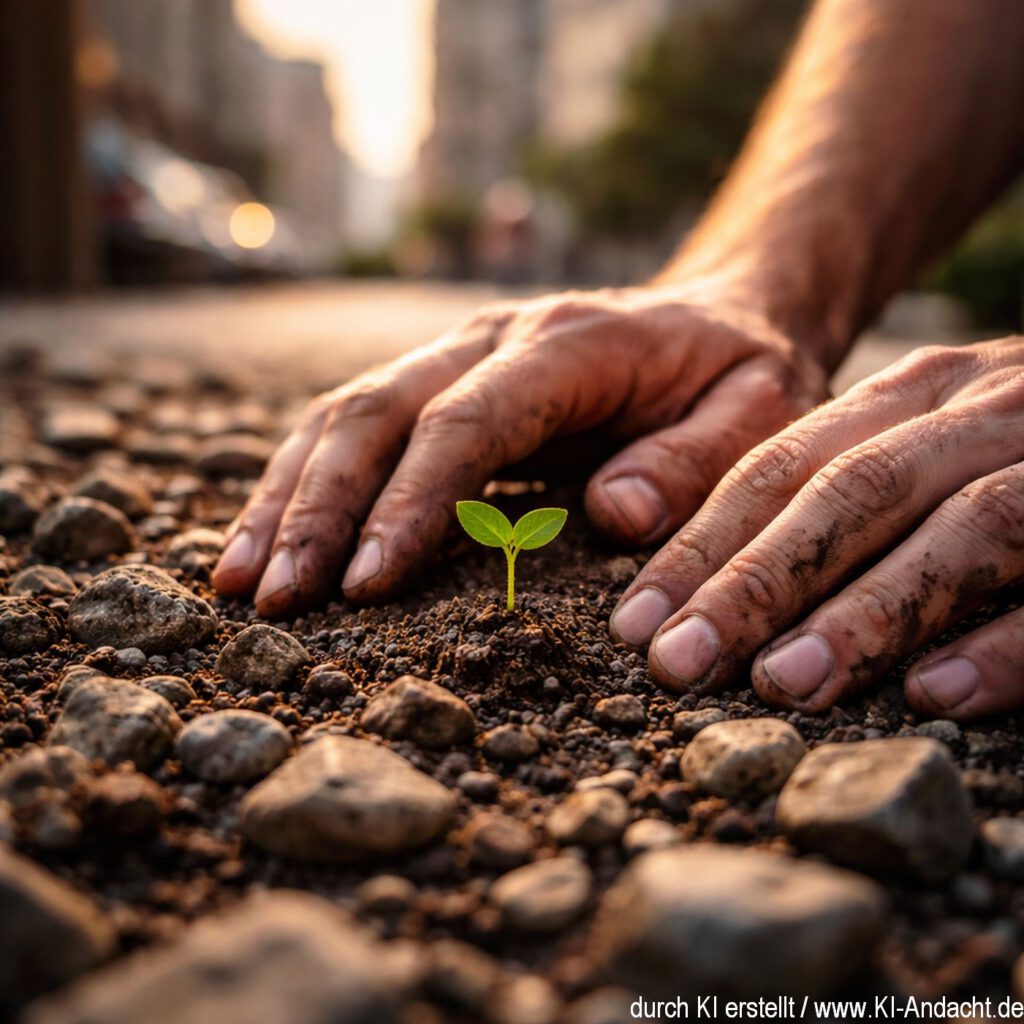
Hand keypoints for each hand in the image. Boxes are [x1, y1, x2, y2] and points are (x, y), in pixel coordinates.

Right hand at [213, 286, 826, 616]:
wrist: (721, 314)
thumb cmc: (742, 374)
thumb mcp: (759, 410)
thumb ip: (696, 459)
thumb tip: (610, 513)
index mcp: (570, 344)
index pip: (467, 421)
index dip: (410, 501)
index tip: (365, 585)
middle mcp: (495, 337)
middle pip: (377, 412)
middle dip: (319, 508)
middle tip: (277, 599)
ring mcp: (458, 353)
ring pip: (344, 414)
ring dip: (287, 498)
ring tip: (241, 581)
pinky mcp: (441, 381)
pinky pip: (354, 424)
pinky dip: (302, 482)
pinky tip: (267, 538)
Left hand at [611, 336, 1023, 720]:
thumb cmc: (1015, 447)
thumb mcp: (923, 443)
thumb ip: (844, 494)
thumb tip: (712, 592)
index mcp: (914, 394)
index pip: (778, 466)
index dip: (700, 544)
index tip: (633, 622)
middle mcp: (983, 409)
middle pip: (848, 493)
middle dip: (755, 582)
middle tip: (675, 663)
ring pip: (958, 528)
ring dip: (866, 612)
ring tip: (784, 685)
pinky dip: (1008, 640)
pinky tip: (936, 693)